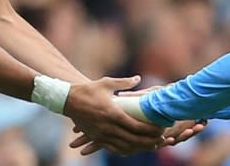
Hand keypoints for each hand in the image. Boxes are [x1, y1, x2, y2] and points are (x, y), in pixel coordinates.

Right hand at [70, 94, 207, 153]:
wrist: (67, 101)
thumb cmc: (88, 90)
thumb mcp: (107, 83)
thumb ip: (124, 83)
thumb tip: (139, 78)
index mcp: (113, 113)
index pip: (136, 126)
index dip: (150, 131)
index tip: (160, 130)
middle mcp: (108, 127)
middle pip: (133, 140)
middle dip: (149, 142)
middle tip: (161, 141)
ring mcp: (101, 134)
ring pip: (124, 146)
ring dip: (139, 148)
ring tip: (151, 147)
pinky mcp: (96, 137)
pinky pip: (112, 148)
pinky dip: (125, 150)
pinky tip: (133, 150)